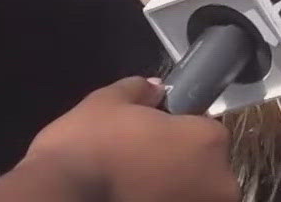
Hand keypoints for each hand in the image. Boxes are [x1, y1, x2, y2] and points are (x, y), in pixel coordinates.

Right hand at [23, 76, 237, 201]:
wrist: (60, 196)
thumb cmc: (90, 145)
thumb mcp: (107, 103)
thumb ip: (139, 90)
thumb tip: (156, 88)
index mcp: (209, 140)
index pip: (206, 130)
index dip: (179, 132)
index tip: (154, 137)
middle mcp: (220, 182)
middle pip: (206, 167)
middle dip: (181, 165)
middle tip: (143, 163)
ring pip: (192, 193)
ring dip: (174, 189)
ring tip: (134, 186)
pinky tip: (131, 198)